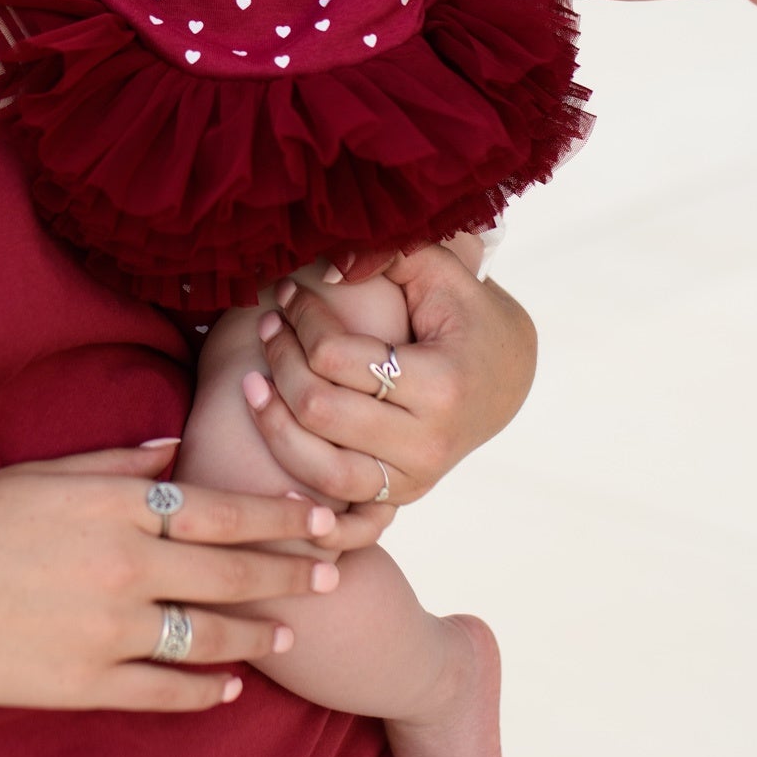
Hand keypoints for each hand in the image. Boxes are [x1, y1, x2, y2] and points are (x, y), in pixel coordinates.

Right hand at [0, 445, 340, 713]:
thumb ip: (117, 464)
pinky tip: (227, 687)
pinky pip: (164, 691)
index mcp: (116, 506)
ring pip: (210, 637)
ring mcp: (108, 631)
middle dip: (290, 574)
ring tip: (288, 636)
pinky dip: (203, 690)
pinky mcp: (86, 685)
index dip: (281, 516)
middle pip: (233, 574)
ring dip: (258, 636)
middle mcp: (124, 566)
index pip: (223, 509)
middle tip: (333, 575)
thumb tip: (178, 451)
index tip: (322, 518)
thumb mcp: (41, 475)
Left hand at [240, 243, 536, 537]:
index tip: (289, 293)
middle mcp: (429, 442)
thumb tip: (327, 268)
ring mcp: (416, 478)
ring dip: (273, 424)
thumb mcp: (438, 271)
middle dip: (280, 361)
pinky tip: (275, 446)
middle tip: (269, 326)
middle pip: (319, 410)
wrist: (505, 375)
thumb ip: (386, 253)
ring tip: (252, 381)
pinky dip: (298, 484)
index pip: (336, 357)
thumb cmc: (463, 314)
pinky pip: (337, 503)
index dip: (301, 319)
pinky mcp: (401, 496)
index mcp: (441, 384)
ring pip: (320, 470)